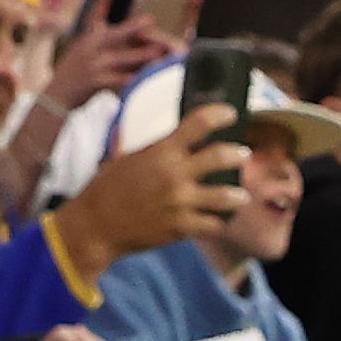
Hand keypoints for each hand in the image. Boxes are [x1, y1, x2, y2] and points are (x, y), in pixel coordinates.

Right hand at [47, 0, 182, 112]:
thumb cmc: (76, 73)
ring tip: (157, 53)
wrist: (56, 95)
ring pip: (119, 58)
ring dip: (139, 55)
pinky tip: (140, 78)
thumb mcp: (83, 52)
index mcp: (87, 39)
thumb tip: (122, 40)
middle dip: (132, 27)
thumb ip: (100, 44)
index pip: (94, 16)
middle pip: (113, 35)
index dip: (101, 1)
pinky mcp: (94, 81)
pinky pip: (115, 80)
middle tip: (149, 20)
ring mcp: (92, 64)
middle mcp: (89, 48)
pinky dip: (127, 79)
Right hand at [52, 102, 242, 268]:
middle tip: (243, 154)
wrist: (98, 223)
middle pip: (220, 157)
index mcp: (161, 152)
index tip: (230, 113)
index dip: (218, 114)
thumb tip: (187, 141)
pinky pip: (214, 223)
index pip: (197, 123)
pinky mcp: (182, 227)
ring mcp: (180, 202)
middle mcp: (174, 174)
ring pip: (225, 196)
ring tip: (241, 195)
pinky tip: (220, 218)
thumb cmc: (112, 187)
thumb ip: (163, 150)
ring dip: (237, 195)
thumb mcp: (135, 158)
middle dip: (237, 154)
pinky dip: (219, 220)